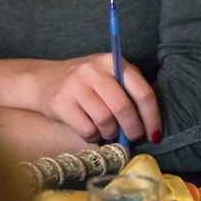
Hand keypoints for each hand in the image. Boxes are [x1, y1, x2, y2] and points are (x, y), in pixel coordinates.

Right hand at [34, 53, 160, 142]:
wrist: (44, 80)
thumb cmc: (88, 82)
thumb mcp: (111, 76)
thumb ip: (130, 91)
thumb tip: (150, 126)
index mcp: (114, 62)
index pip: (142, 92)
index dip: (152, 117)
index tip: (155, 134)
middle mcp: (95, 70)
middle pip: (123, 107)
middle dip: (133, 129)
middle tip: (133, 137)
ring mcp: (75, 85)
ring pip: (105, 120)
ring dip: (111, 133)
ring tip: (109, 131)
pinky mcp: (60, 102)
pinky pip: (86, 129)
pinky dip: (94, 137)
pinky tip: (93, 132)